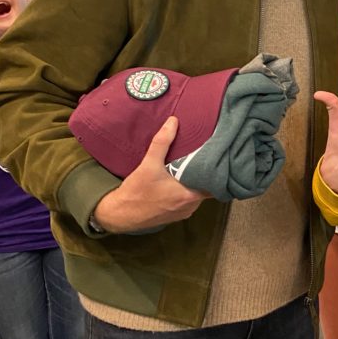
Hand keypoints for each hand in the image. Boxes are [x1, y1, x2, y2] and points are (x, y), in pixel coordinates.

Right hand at [92, 117, 210, 232]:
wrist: (119, 215)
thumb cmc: (136, 192)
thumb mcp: (149, 164)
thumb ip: (162, 142)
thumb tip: (173, 121)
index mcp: (190, 195)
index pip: (215, 183)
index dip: (217, 170)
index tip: (217, 157)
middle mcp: (191, 206)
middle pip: (206, 187)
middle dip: (204, 173)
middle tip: (203, 157)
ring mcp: (183, 213)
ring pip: (197, 195)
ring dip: (194, 183)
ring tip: (192, 166)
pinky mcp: (175, 216)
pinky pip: (187, 202)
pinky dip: (186, 192)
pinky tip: (179, 181)